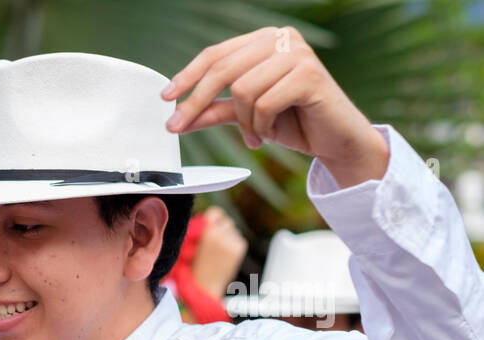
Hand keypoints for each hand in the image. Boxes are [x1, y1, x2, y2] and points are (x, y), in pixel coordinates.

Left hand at [161, 26, 389, 186]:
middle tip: (176, 127)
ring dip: (244, 122)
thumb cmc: (293, 122)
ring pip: (242, 90)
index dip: (187, 76)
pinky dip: (262, 126)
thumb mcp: (246, 116)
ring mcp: (297, 53)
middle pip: (222, 70)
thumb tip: (177, 116)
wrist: (335, 140)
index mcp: (264, 40)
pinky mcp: (310, 74)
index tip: (165, 98)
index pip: (216, 54)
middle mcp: (282, 39)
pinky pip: (264, 103)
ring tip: (257, 134)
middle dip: (195, 102)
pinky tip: (273, 132)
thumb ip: (215, 110)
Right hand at [190, 206, 247, 297]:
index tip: (210, 225)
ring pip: (233, 230)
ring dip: (227, 236)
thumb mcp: (190, 245)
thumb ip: (200, 230)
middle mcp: (222, 235)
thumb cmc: (193, 266)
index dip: (213, 218)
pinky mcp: (240, 248)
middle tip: (214, 240)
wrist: (205, 286)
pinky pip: (238, 239)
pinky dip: (232, 244)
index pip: (216, 212)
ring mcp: (232, 242)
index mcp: (207, 233)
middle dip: (221, 227)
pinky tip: (225, 254)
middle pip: (227, 221)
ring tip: (218, 250)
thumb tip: (208, 219)